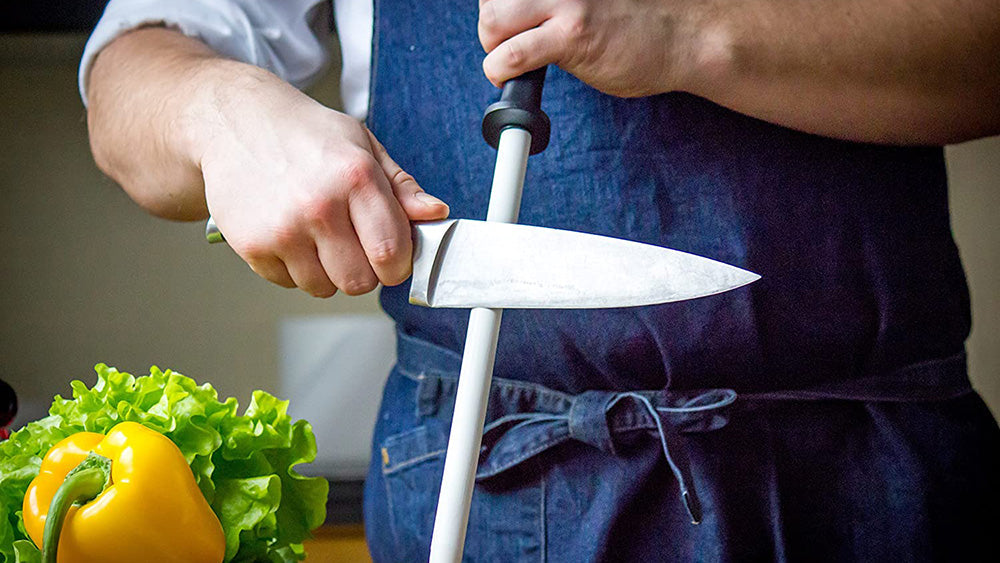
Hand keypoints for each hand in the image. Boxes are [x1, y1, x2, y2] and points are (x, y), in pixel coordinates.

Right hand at [199, 71, 448, 296]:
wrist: (234, 119)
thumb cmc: (304, 133)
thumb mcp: (363, 146)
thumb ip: (402, 187)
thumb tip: (435, 214)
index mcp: (356, 177)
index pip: (393, 253)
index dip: (398, 264)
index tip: (392, 257)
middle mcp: (319, 206)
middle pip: (360, 282)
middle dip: (364, 271)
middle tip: (353, 244)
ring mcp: (283, 229)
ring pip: (324, 288)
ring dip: (327, 271)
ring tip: (317, 234)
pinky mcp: (251, 245)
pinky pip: (288, 283)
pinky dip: (294, 267)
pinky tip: (289, 233)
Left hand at [478, 0, 708, 96]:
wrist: (683, 37)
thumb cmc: (636, 23)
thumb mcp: (587, 1)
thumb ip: (551, 6)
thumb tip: (513, 22)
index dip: (500, 11)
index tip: (510, 29)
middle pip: (490, 1)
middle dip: (493, 30)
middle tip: (513, 47)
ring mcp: (566, 3)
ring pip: (492, 21)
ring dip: (494, 49)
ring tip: (516, 62)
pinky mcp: (573, 35)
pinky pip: (512, 55)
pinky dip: (500, 72)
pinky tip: (512, 78)